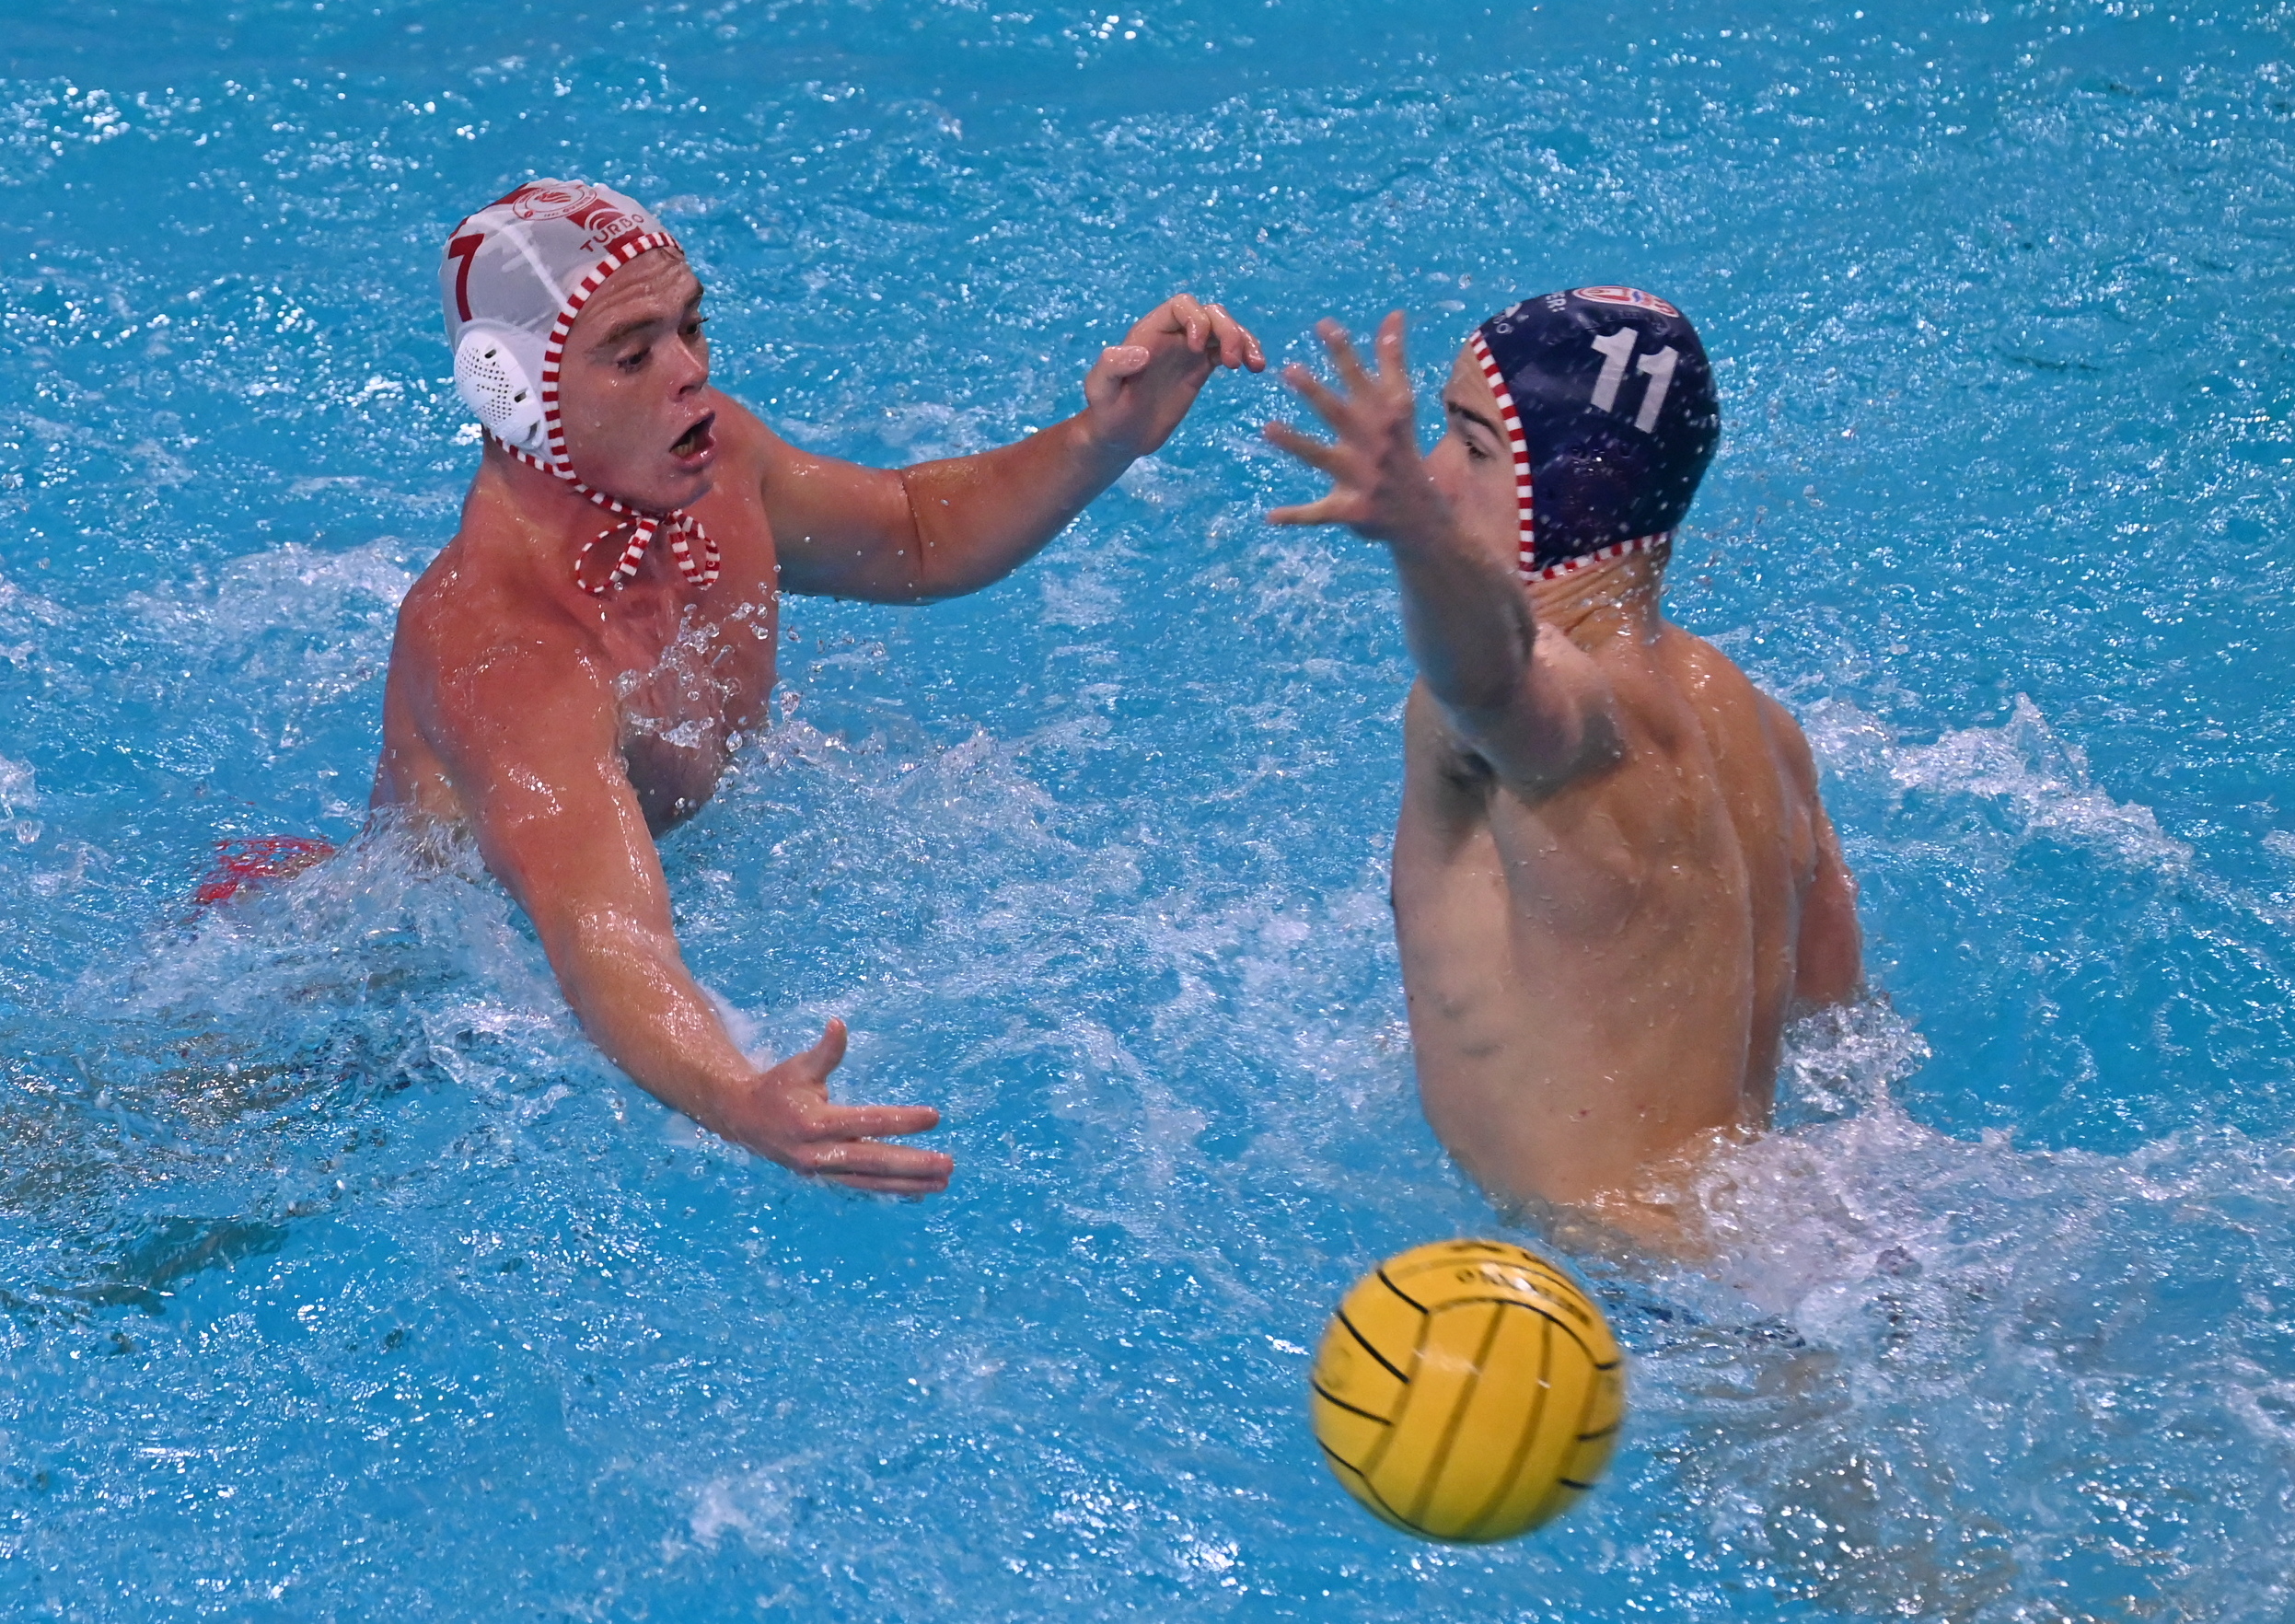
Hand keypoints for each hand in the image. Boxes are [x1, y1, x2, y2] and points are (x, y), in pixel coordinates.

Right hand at [713, 1018, 951, 1194]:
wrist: (743, 1121)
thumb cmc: (777, 1087)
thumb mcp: (799, 1067)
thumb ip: (825, 1052)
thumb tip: (839, 1024)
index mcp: (814, 1123)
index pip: (867, 1122)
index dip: (901, 1120)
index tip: (934, 1116)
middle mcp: (819, 1153)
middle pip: (874, 1161)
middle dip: (912, 1164)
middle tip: (948, 1163)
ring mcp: (822, 1170)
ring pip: (872, 1180)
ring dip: (909, 1183)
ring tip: (943, 1182)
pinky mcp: (826, 1178)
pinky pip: (864, 1186)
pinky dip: (892, 1190)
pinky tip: (920, 1192)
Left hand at [1081, 293, 1265, 460]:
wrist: (1120, 436)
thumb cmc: (1106, 412)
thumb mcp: (1100, 391)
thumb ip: (1112, 366)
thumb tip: (1141, 352)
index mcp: (1149, 332)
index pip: (1181, 306)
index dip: (1196, 319)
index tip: (1198, 347)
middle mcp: (1171, 335)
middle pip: (1210, 313)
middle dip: (1227, 330)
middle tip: (1232, 362)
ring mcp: (1188, 351)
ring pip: (1224, 329)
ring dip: (1243, 340)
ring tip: (1254, 365)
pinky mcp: (1199, 368)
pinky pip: (1228, 350)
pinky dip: (1245, 353)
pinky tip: (1255, 368)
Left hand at [1264, 312, 1448, 545]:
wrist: (1422, 514)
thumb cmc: (1401, 447)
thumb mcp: (1401, 404)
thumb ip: (1392, 359)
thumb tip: (1394, 313)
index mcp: (1385, 414)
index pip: (1364, 377)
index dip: (1344, 351)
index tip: (1323, 324)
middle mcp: (1374, 443)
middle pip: (1341, 413)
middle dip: (1317, 393)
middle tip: (1289, 370)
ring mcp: (1363, 478)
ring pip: (1324, 458)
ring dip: (1297, 444)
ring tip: (1267, 428)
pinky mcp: (1353, 510)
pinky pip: (1319, 513)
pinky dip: (1296, 516)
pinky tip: (1270, 516)